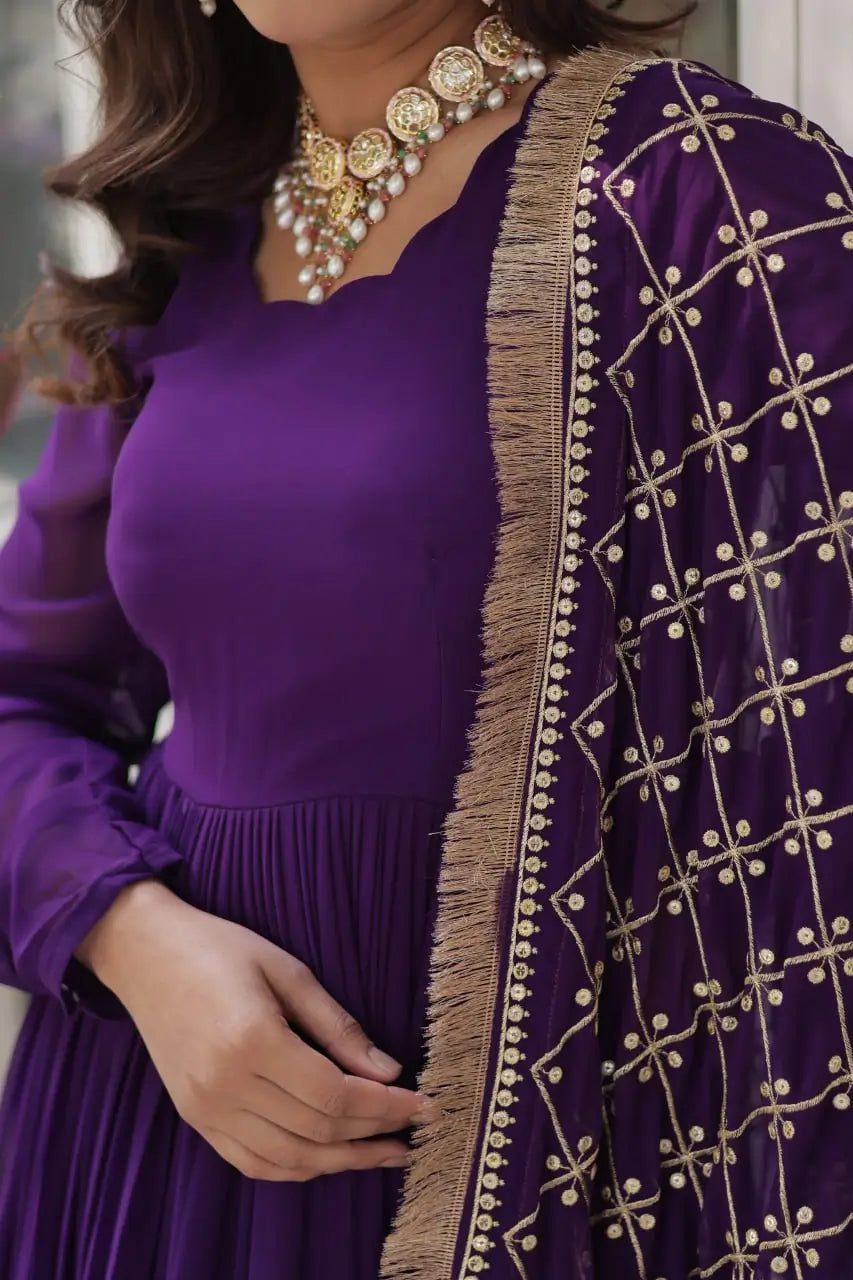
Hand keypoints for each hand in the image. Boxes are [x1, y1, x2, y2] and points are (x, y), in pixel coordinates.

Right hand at [76, 880, 431, 1180]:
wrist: (145, 953)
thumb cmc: (220, 948)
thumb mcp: (288, 971)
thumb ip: (338, 1026)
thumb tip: (390, 1071)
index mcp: (252, 1040)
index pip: (334, 1095)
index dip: (385, 1106)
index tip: (423, 1103)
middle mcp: (225, 1085)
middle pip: (316, 1130)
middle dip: (374, 1133)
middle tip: (415, 1127)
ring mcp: (205, 1108)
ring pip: (287, 1158)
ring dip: (342, 1160)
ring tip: (384, 1152)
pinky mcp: (195, 1117)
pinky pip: (253, 1162)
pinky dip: (297, 1167)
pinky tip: (330, 1156)